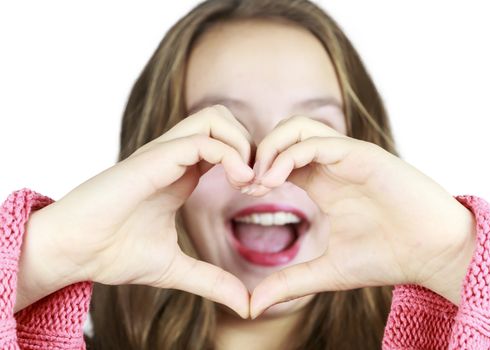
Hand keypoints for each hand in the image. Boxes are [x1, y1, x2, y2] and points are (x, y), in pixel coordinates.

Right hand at [16, 105, 254, 317]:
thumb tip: (246, 305)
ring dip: (242, 144)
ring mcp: (162, 155)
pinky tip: (239, 181)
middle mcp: (174, 157)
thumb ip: (212, 281)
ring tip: (248, 180)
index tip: (259, 192)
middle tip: (258, 181)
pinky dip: (228, 154)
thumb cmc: (112, 253)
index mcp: (181, 173)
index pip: (225, 144)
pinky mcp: (152, 160)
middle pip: (223, 119)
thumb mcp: (175, 268)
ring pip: (214, 118)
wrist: (71, 253)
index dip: (249, 161)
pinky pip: (200, 141)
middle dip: (251, 144)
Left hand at [248, 116, 476, 317]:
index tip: (244, 192)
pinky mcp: (362, 154)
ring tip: (259, 180)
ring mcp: (346, 155)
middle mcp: (332, 163)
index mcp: (322, 181)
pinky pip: (317, 141)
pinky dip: (290, 154)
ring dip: (271, 148)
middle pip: (284, 134)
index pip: (280, 158)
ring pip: (297, 128)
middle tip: (246, 183)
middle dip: (259, 152)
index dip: (258, 169)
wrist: (433, 253)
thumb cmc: (387, 257)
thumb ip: (290, 282)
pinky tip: (276, 179)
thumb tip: (254, 305)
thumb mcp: (327, 271)